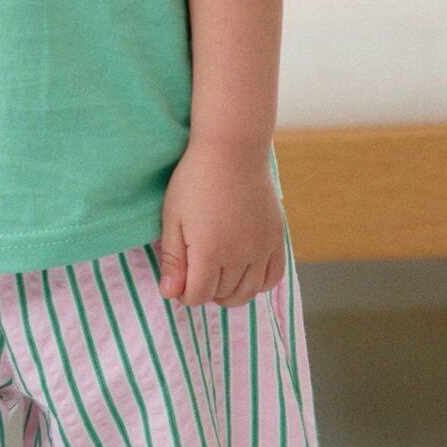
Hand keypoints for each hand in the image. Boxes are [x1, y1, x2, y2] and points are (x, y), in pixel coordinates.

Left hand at [157, 138, 285, 308]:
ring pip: (249, 292)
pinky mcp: (277, 238)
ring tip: (218, 280)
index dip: (185, 294)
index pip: (198, 295)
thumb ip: (173, 259)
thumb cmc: (195, 180)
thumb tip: (170, 294)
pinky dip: (260, 284)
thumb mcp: (173, 217)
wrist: (232, 150)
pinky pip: (273, 277)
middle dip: (206, 291)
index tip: (180, 282)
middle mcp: (240, 256)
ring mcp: (262, 248)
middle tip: (196, 275)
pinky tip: (246, 275)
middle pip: (222, 294)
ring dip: (231, 293)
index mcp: (210, 252)